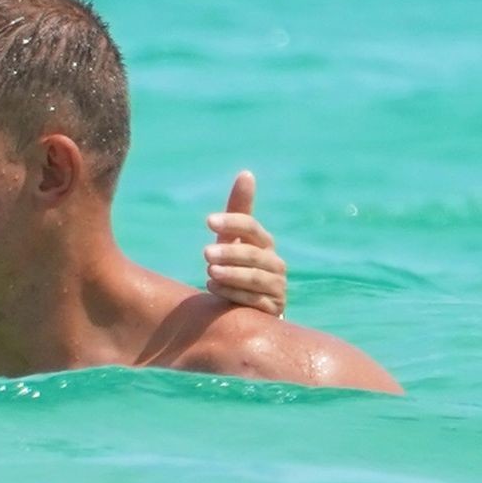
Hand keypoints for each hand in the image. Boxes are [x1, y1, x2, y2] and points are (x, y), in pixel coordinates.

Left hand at [203, 170, 286, 317]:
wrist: (249, 307)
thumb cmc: (238, 265)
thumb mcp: (234, 239)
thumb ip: (239, 209)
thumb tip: (246, 173)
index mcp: (264, 243)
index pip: (251, 227)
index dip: (232, 222)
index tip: (208, 221)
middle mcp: (274, 263)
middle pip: (254, 255)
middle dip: (230, 252)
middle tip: (205, 253)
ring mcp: (276, 286)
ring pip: (255, 279)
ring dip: (232, 274)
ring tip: (209, 271)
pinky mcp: (272, 308)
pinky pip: (254, 301)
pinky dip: (234, 294)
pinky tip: (213, 287)